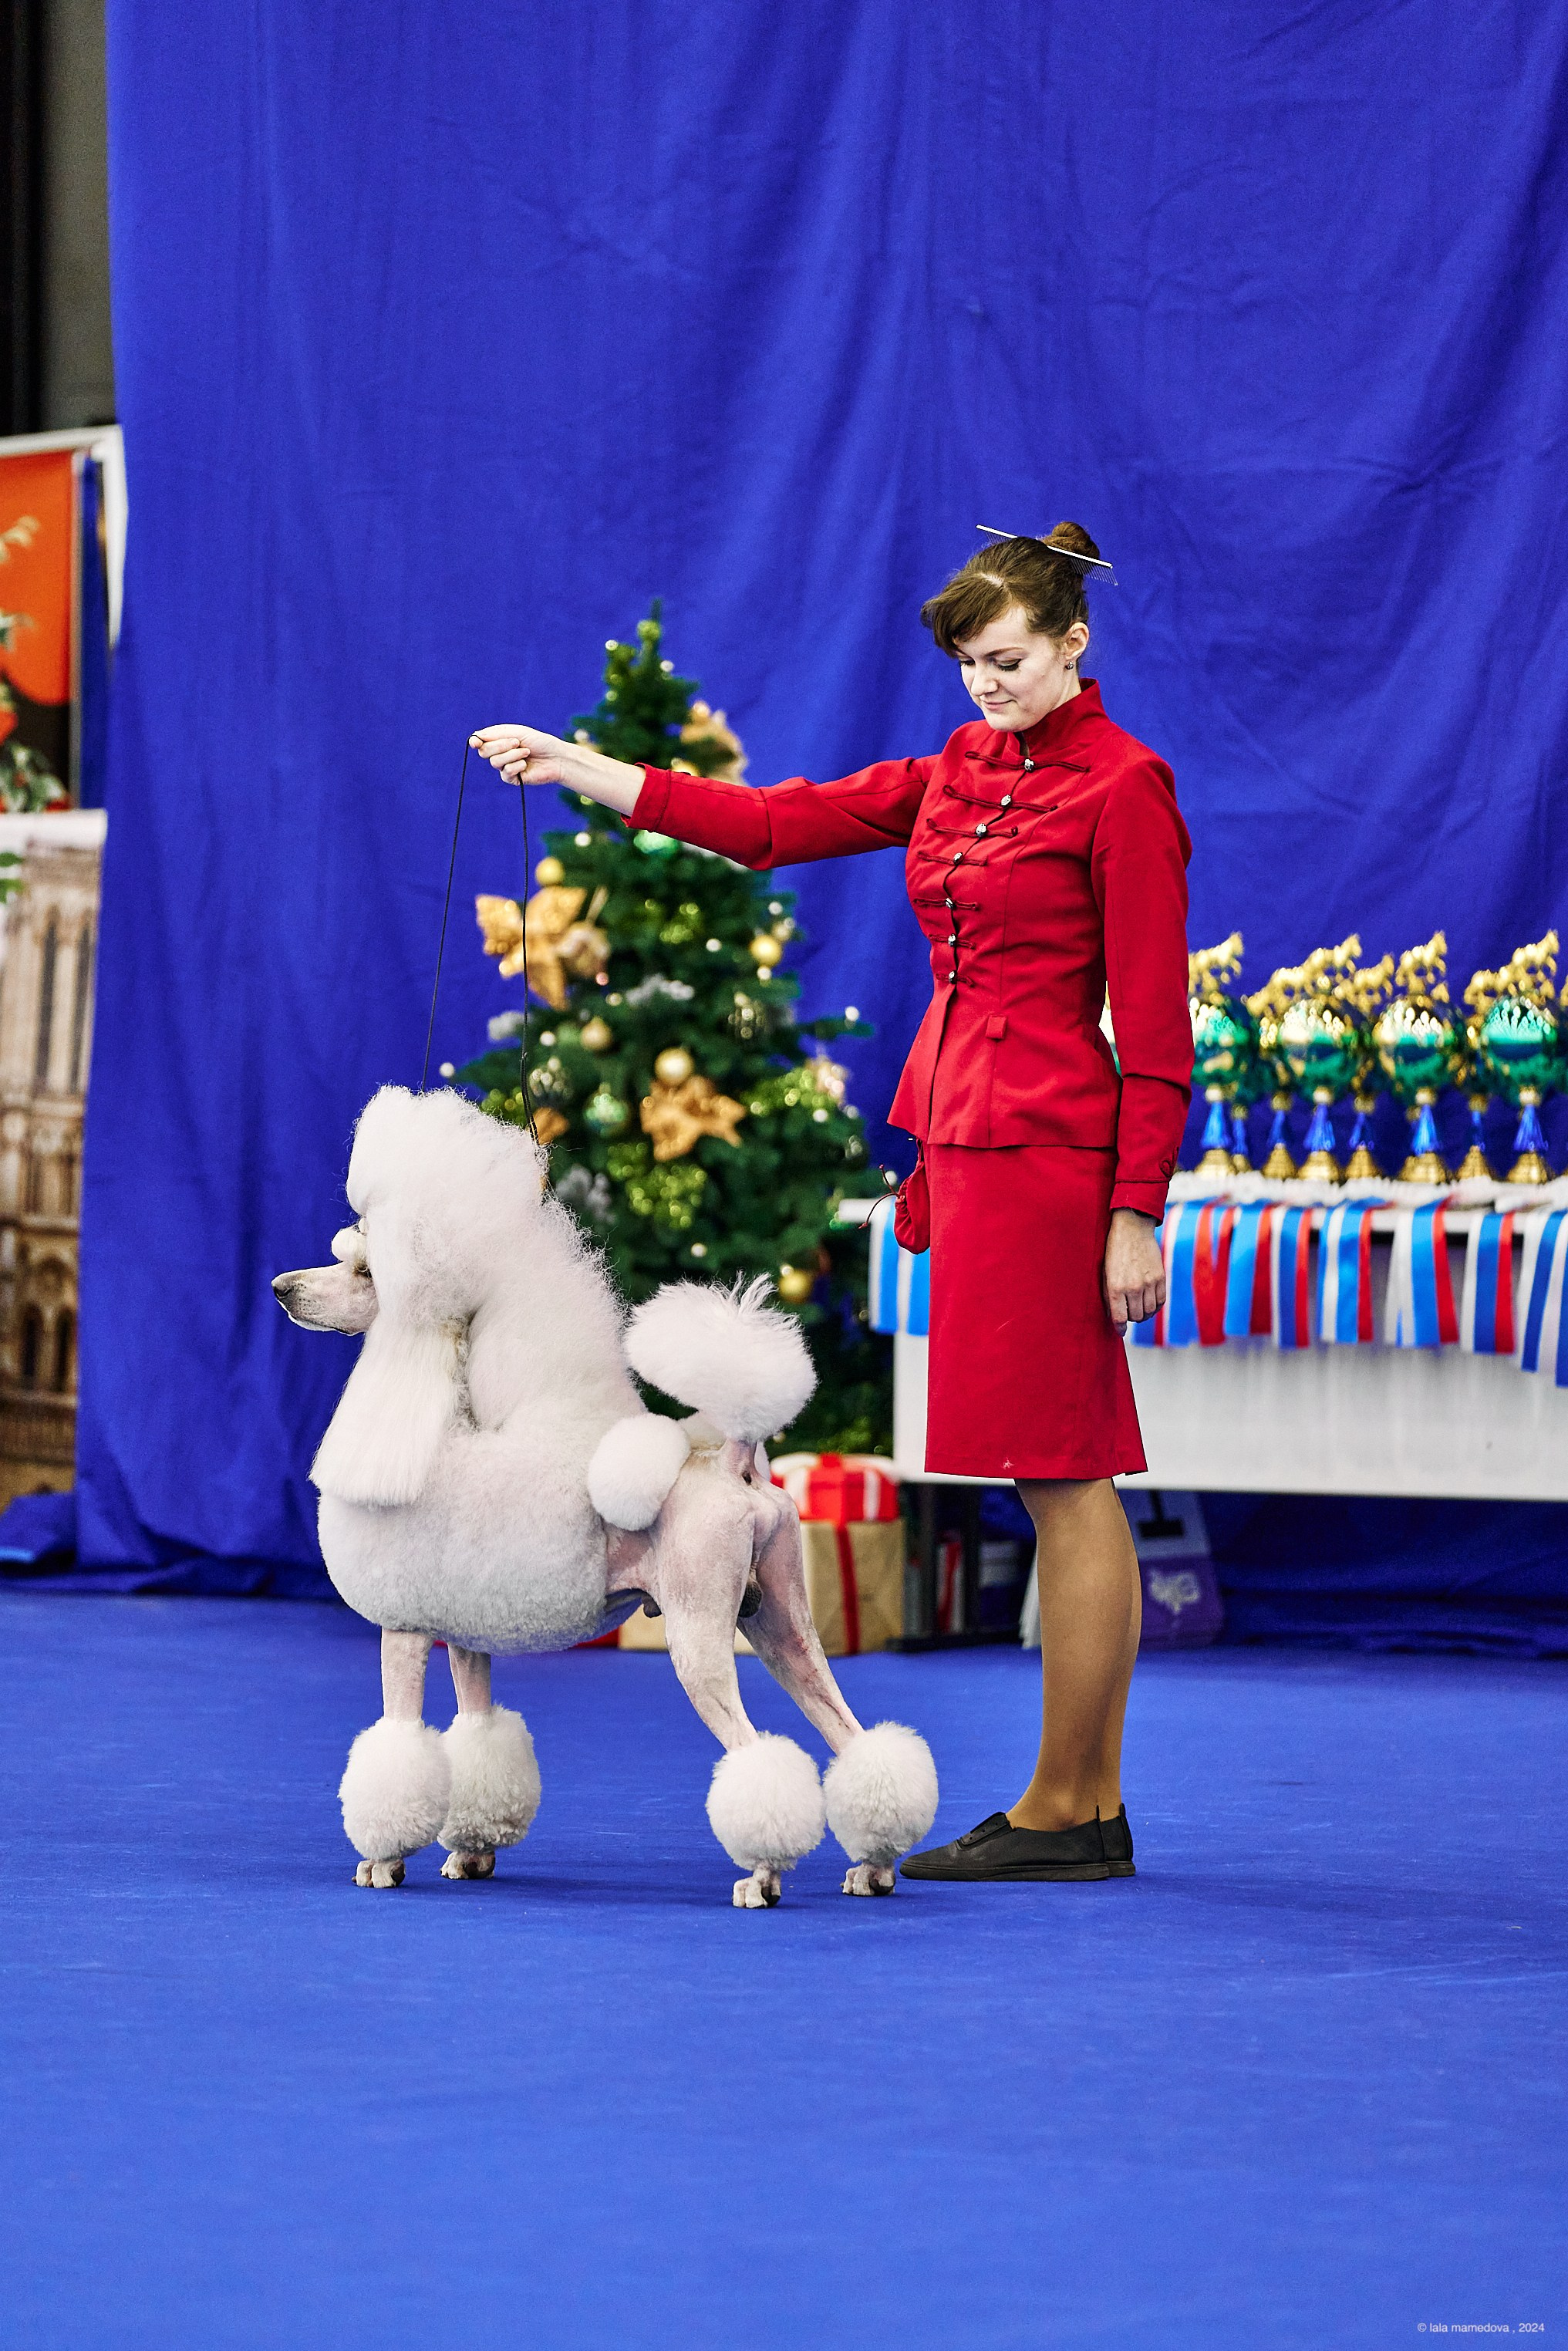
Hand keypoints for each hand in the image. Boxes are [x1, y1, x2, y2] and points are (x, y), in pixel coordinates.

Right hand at [468, 725, 645, 815]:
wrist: (556, 757)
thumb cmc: (539, 742)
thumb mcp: (517, 732)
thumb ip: (495, 734)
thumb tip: (474, 737)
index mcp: (499, 741)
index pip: (480, 742)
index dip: (475, 742)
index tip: (475, 742)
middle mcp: (500, 754)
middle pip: (484, 751)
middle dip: (500, 745)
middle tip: (517, 742)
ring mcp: (505, 767)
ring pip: (495, 762)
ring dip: (512, 755)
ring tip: (527, 752)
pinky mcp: (512, 779)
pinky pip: (505, 772)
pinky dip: (516, 766)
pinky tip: (526, 765)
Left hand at [1104, 1207, 1164, 1330]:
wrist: (1132, 1230)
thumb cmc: (1114, 1252)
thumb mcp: (1104, 1273)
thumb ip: (1108, 1296)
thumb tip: (1113, 1316)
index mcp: (1116, 1287)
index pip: (1119, 1318)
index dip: (1119, 1328)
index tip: (1120, 1331)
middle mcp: (1133, 1287)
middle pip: (1136, 1317)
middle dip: (1131, 1319)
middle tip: (1128, 1313)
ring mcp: (1149, 1283)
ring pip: (1149, 1312)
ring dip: (1144, 1314)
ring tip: (1138, 1309)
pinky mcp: (1160, 1277)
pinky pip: (1161, 1301)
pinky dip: (1155, 1306)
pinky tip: (1148, 1302)